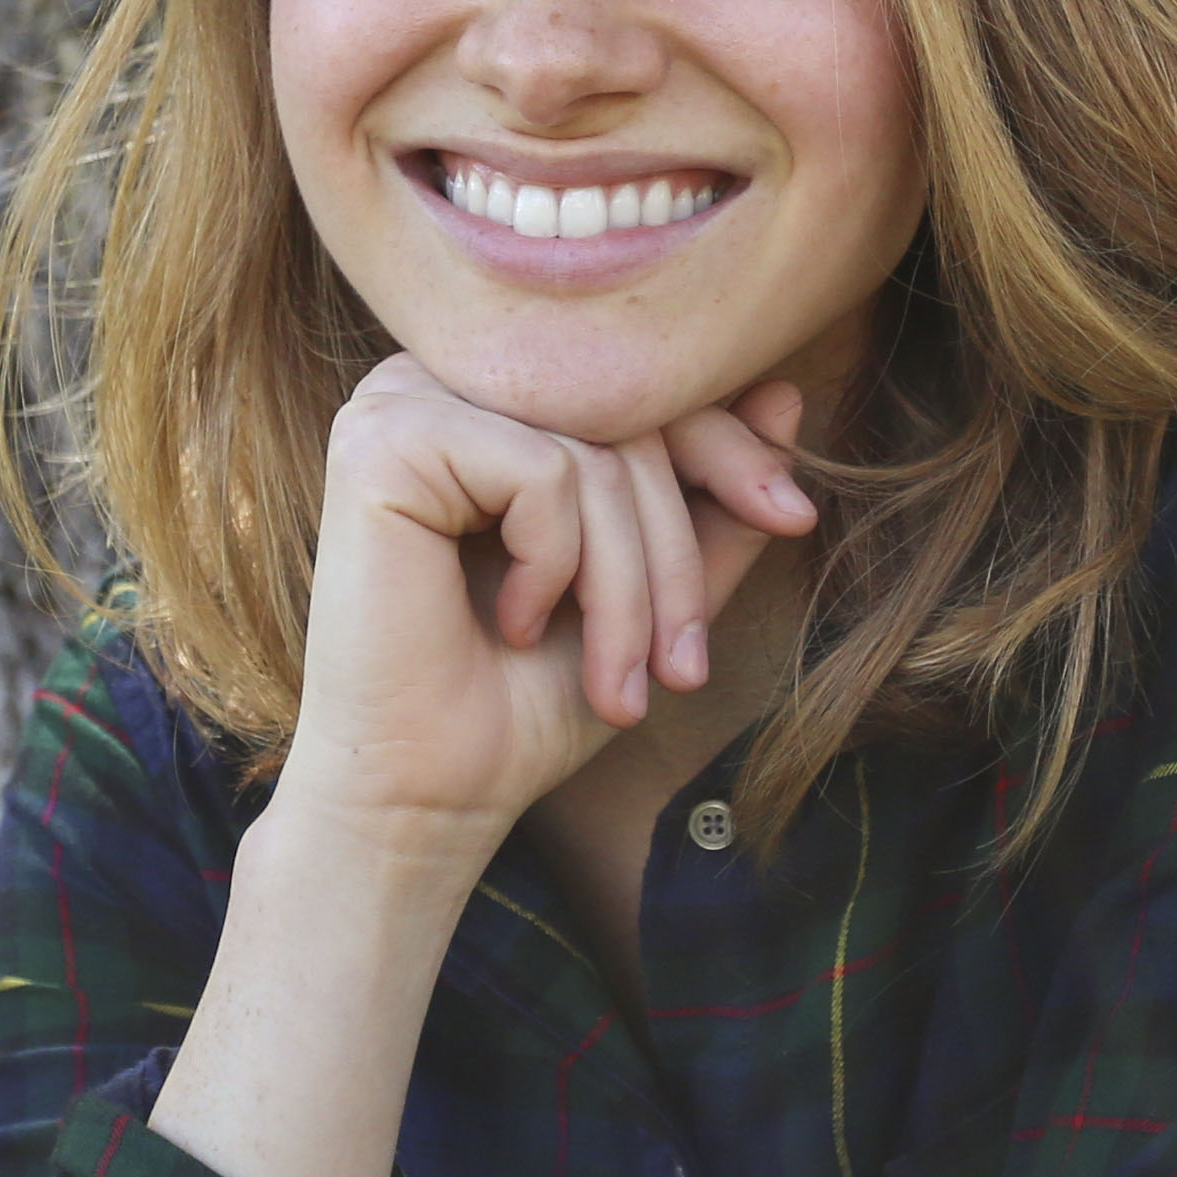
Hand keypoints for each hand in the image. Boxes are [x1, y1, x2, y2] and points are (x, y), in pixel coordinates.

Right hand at [275, 358, 818, 846]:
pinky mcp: (382, 442)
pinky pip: (544, 474)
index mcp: (491, 400)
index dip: (731, 450)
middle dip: (677, 554)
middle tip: (684, 669)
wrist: (431, 796)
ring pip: (594, 454)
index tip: (794, 517)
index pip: (641, 385)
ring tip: (614, 683)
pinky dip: (557, 568)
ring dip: (629, 589)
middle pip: (626, 414)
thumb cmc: (524, 701)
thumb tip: (785, 395)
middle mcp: (440, 380)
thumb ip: (710, 499)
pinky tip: (514, 626)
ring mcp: (402, 402)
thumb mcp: (651, 592)